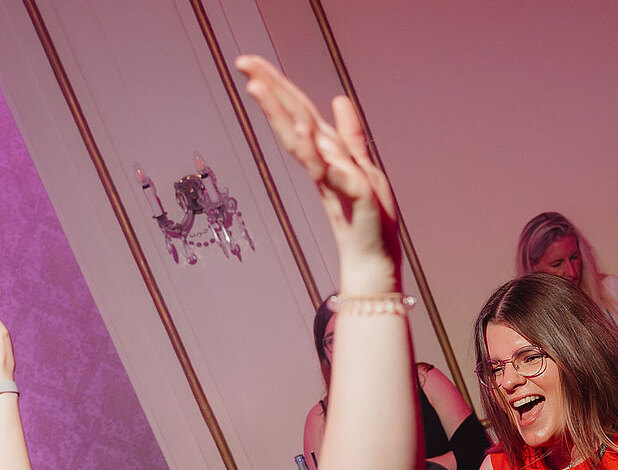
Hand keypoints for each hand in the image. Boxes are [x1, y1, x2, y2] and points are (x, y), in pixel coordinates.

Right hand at [235, 56, 399, 291]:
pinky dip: (311, 149)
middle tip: (243, 62)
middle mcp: (322, 162)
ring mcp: (330, 177)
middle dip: (270, 89)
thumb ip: (350, 134)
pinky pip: (323, 168)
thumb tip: (338, 99)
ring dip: (279, 113)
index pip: (298, 111)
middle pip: (292, 118)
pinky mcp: (344, 193)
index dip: (278, 85)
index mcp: (325, 152)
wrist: (374, 260)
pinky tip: (301, 130)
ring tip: (258, 87)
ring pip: (299, 139)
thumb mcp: (362, 166)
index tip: (251, 62)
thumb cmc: (369, 219)